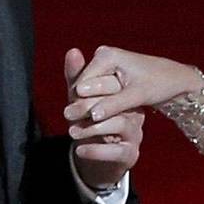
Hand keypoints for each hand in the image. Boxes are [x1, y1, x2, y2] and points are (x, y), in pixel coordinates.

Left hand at [61, 46, 142, 188]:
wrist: (96, 153)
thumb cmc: (88, 120)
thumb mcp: (80, 98)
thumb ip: (77, 77)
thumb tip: (73, 50)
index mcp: (125, 94)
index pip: (114, 85)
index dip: (92, 89)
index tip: (73, 93)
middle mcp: (134, 111)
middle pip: (119, 104)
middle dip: (90, 107)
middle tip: (67, 113)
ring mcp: (135, 133)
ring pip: (121, 124)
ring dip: (93, 128)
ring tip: (71, 132)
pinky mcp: (130, 153)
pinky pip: (117, 151)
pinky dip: (96, 151)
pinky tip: (79, 150)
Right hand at [62, 43, 199, 129]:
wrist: (176, 79)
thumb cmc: (160, 84)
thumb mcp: (137, 95)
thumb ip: (114, 104)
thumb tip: (93, 115)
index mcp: (107, 56)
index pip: (83, 83)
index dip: (79, 104)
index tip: (74, 124)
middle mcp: (104, 55)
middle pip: (85, 86)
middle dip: (83, 106)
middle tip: (75, 130)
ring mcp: (107, 63)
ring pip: (91, 90)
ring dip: (90, 107)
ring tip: (83, 129)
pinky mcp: (112, 72)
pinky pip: (100, 90)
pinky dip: (99, 104)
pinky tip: (97, 122)